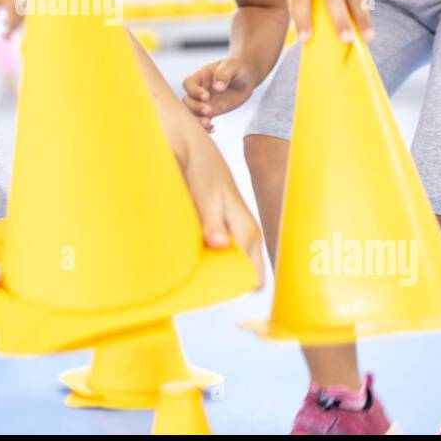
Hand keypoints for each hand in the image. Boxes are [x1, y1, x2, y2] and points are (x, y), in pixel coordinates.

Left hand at [0, 0, 21, 35]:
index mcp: (11, 6)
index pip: (11, 24)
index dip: (8, 32)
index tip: (3, 38)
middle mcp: (19, 5)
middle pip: (18, 23)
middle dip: (12, 31)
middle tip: (4, 36)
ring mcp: (22, 3)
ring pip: (21, 19)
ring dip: (14, 25)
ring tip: (3, 25)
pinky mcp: (23, 0)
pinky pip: (22, 13)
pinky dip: (16, 18)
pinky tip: (7, 18)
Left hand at [179, 140, 264, 288]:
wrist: (196, 151)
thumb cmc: (203, 173)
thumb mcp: (206, 196)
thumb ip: (212, 222)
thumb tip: (220, 245)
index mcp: (248, 233)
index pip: (254, 276)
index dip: (237, 287)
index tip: (212, 289)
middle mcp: (245, 238)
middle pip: (240, 275)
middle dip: (220, 281)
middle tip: (193, 281)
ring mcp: (234, 235)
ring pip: (228, 266)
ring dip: (210, 269)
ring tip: (187, 268)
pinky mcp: (221, 231)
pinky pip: (218, 255)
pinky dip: (204, 257)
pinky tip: (186, 254)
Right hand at [181, 57, 260, 132]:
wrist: (246, 76)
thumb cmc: (238, 67)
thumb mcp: (233, 66)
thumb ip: (224, 74)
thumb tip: (217, 86)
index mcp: (201, 76)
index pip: (188, 83)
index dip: (194, 91)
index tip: (207, 96)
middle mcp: (199, 89)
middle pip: (187, 100)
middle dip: (195, 107)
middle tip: (209, 111)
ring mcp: (204, 101)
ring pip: (192, 113)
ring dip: (198, 120)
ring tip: (209, 124)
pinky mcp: (212, 111)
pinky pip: (203, 120)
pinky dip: (205, 127)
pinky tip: (213, 128)